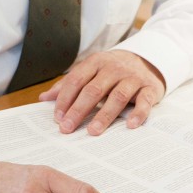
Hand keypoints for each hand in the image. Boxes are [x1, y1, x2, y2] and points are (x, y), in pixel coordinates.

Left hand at [39, 49, 164, 134]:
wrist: (147, 60)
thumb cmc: (112, 70)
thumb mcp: (91, 71)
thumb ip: (68, 84)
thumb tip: (43, 98)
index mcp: (96, 62)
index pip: (76, 80)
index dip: (65, 99)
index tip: (57, 118)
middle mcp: (114, 68)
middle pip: (94, 89)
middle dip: (79, 110)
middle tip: (67, 128)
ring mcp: (132, 78)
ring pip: (117, 96)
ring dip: (104, 115)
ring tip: (93, 132)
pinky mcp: (149, 88)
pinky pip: (144, 101)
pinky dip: (138, 113)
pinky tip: (130, 126)